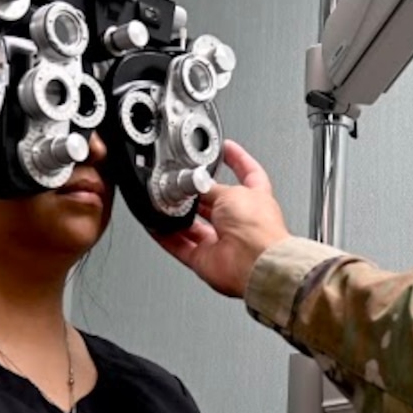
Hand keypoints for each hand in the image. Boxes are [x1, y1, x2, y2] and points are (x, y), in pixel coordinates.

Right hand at [154, 140, 291, 298]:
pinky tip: (155, 226)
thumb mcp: (231, 193)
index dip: (237, 159)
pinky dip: (165, 237)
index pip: (248, 172)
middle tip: (181, 183)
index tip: (226, 148)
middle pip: (213, 202)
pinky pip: (180, 246)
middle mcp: (239, 221)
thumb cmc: (258, 229)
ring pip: (193, 226)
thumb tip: (196, 184)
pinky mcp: (206, 259)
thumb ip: (210, 188)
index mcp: (254, 199)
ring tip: (166, 203)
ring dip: (179, 215)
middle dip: (197, 193)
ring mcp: (222, 241)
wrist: (255, 263)